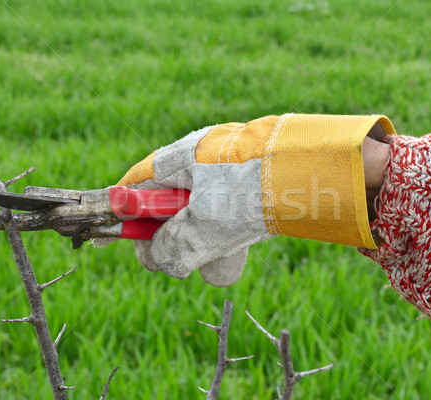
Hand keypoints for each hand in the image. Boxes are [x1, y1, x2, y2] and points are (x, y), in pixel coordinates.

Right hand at [97, 114, 395, 285]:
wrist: (313, 176)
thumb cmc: (249, 192)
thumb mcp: (201, 228)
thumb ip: (169, 248)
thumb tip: (160, 261)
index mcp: (179, 160)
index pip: (135, 185)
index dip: (123, 213)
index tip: (117, 239)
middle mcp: (198, 166)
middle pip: (167, 211)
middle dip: (174, 243)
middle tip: (178, 263)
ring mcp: (224, 180)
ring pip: (200, 224)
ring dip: (206, 250)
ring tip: (222, 260)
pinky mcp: (247, 193)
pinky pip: (226, 224)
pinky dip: (230, 244)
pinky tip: (239, 254)